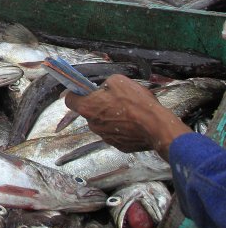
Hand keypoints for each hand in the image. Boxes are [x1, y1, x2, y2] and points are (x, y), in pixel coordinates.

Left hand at [65, 75, 190, 159]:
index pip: (70, 100)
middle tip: (114, 99)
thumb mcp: (118, 81)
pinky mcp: (119, 146)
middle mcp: (92, 125)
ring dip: (111, 117)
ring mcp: (105, 137)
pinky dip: (122, 129)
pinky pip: (116, 134)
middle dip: (99, 105)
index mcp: (87, 107)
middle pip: (89, 112)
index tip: (84, 90)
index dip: (76, 93)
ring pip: (103, 123)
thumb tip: (102, 89)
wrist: (157, 127)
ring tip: (129, 112)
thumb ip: (104, 84)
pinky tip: (135, 123)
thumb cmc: (136, 102)